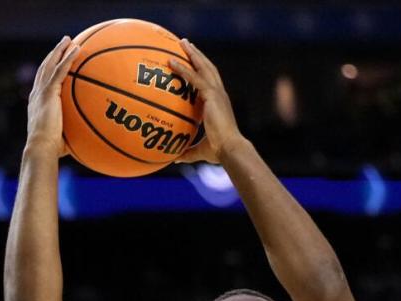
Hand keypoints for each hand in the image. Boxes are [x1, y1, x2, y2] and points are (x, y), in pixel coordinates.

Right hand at [25, 35, 78, 155]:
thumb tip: (89, 143)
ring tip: (69, 40)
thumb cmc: (51, 150)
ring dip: (60, 51)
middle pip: (45, 68)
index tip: (56, 62)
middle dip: (54, 54)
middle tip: (64, 43)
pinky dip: (68, 58)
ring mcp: (41, 92)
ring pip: (51, 65)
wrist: (42, 148)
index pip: (43, 81)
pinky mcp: (48, 93)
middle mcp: (37, 94)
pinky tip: (76, 49)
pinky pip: (60, 71)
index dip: (49, 69)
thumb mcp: (63, 140)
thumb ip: (73, 135)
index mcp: (38, 103)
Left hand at [169, 40, 245, 163]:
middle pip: (209, 68)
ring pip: (204, 67)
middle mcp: (220, 95)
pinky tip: (171, 62)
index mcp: (219, 104)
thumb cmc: (219, 152)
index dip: (202, 71)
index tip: (193, 62)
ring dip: (192, 53)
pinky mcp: (212, 96)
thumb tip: (175, 158)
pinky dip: (182, 68)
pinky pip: (194, 78)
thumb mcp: (201, 151)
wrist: (230, 149)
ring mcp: (217, 93)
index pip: (211, 82)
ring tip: (182, 42)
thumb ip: (188, 152)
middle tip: (186, 44)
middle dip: (198, 55)